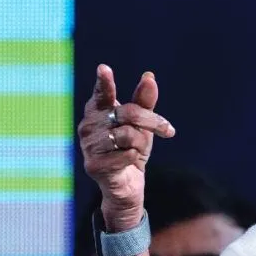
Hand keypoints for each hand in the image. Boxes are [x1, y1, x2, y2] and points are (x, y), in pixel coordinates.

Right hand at [77, 64, 175, 228]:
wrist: (127, 186)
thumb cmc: (131, 150)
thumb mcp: (142, 125)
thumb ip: (144, 102)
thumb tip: (149, 77)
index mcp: (97, 112)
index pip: (101, 94)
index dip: (104, 82)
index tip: (104, 69)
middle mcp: (87, 126)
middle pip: (128, 113)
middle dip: (152, 121)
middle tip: (167, 129)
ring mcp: (88, 147)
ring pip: (128, 135)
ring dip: (141, 143)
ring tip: (137, 151)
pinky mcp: (94, 165)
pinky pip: (127, 154)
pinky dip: (135, 158)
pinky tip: (129, 163)